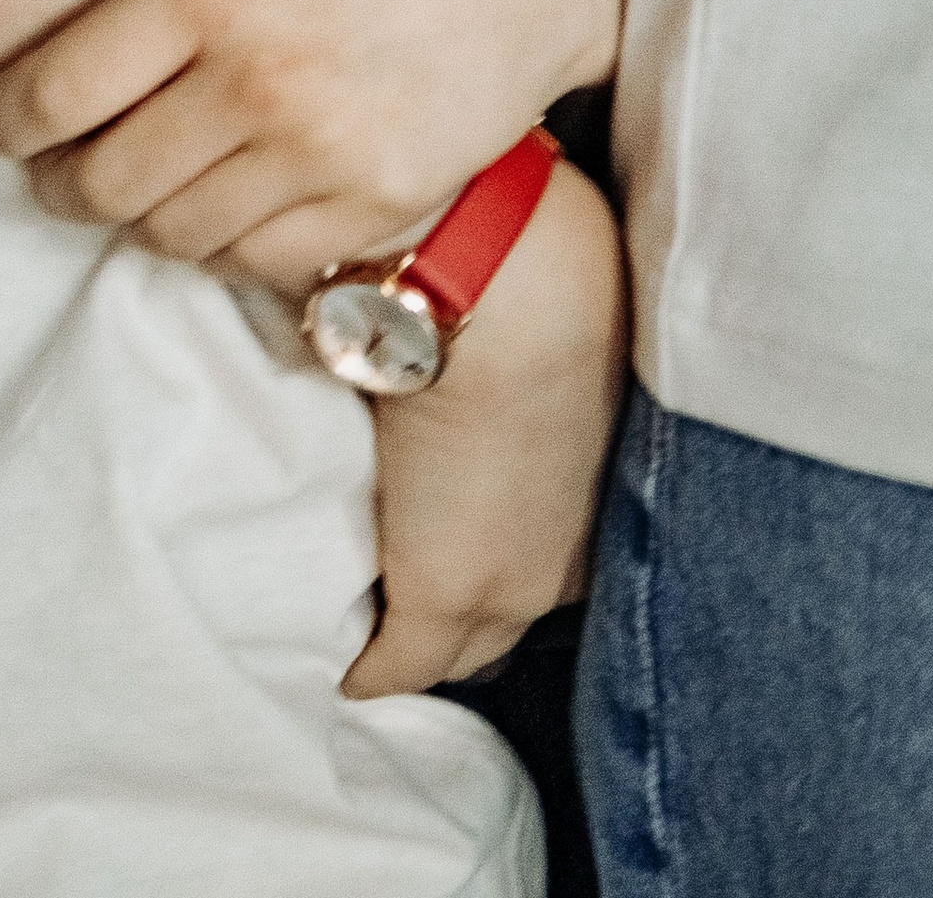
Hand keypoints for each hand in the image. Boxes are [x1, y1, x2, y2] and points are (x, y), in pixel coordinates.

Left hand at [0, 0, 626, 292]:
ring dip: (131, 214)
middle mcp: (258, 81)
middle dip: (51, 177)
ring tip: (122, 177)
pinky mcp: (373, 205)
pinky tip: (209, 198)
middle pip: (99, 180)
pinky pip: (254, 260)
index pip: (55, 90)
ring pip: (170, 232)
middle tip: (44, 158)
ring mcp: (320, 154)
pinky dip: (216, 241)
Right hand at [343, 156, 627, 697]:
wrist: (502, 285)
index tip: (462, 527)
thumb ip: (529, 351)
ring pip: (462, 650)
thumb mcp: (552, 318)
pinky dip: (365, 667)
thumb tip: (479, 337)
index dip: (505, 550)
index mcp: (598, 489)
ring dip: (415, 637)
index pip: (552, 561)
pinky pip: (394, 667)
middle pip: (513, 622)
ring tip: (357, 611)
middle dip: (469, 614)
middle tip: (399, 578)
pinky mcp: (439, 597)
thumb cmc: (535, 265)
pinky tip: (334, 660)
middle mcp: (568, 556)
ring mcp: (506, 586)